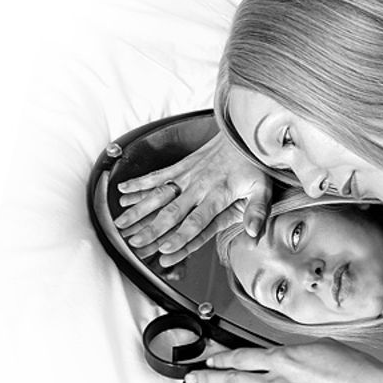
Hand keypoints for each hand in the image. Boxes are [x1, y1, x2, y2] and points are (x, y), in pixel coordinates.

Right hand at [114, 131, 271, 266]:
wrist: (244, 133)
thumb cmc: (253, 164)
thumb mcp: (263, 188)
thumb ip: (257, 212)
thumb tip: (253, 233)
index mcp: (218, 194)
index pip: (196, 220)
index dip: (180, 236)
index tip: (165, 250)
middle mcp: (198, 185)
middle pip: (172, 212)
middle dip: (151, 229)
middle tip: (134, 243)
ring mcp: (187, 175)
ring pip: (158, 195)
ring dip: (138, 209)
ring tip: (120, 223)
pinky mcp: (181, 166)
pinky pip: (157, 175)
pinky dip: (139, 183)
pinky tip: (122, 191)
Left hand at [184, 341, 382, 382]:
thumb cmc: (357, 371)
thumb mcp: (322, 346)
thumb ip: (297, 351)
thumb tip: (284, 354)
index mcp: (285, 358)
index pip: (243, 357)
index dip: (223, 358)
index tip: (213, 359)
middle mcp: (278, 382)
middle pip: (233, 379)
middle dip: (208, 378)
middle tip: (193, 378)